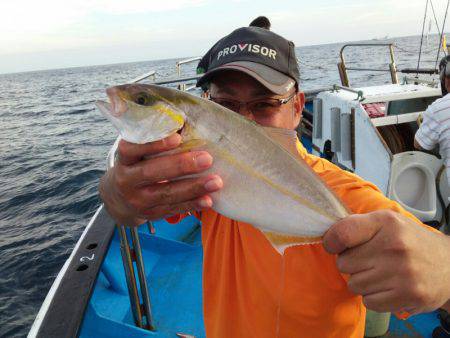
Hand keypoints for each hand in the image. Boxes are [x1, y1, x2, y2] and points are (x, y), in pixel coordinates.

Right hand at [98, 133, 222, 225]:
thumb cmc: (137, 166)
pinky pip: (173, 209)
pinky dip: (192, 204)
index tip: (178, 138)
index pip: (133, 149)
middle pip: (152, 172)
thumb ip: (153, 140)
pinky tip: (208, 200)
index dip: (154, 144)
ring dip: (193, 187)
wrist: (119, 199)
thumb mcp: (136, 153)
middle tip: (207, 159)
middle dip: (181, 166)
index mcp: (124, 160)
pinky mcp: (150, 214)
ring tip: (216, 181)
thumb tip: (185, 122)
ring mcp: (138, 200)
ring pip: (166, 194)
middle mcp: (127, 180)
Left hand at [323, 210, 449, 313]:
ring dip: (362, 281)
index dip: (332, 242)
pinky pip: (369, 302)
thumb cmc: (409, 241)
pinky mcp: (409, 295)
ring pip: (354, 285)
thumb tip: (328, 238)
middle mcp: (395, 246)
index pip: (343, 234)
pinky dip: (373, 297)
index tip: (334, 245)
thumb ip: (357, 225)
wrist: (448, 264)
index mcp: (386, 223)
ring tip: (380, 273)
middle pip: (344, 264)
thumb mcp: (386, 222)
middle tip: (368, 260)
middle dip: (351, 263)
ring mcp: (403, 273)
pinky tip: (387, 287)